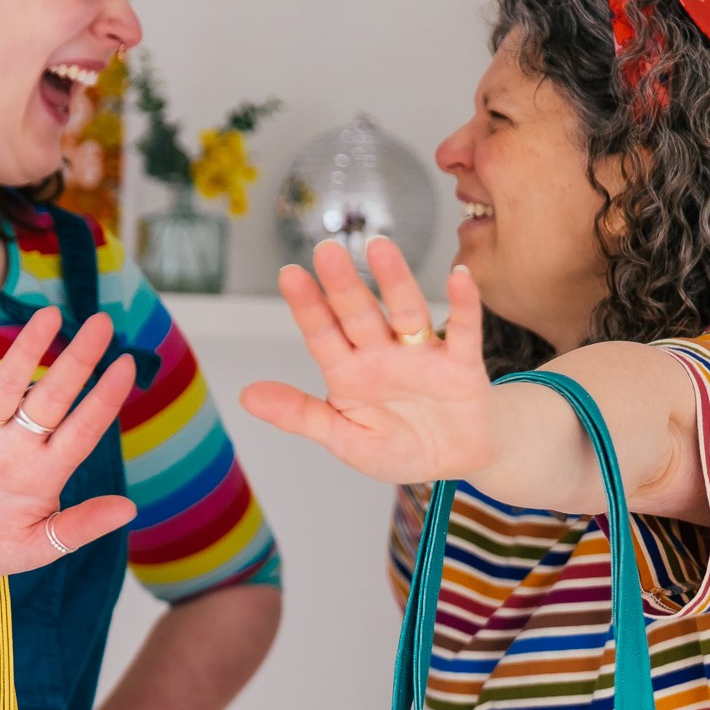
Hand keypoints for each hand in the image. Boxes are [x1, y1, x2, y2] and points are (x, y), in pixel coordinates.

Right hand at [0, 308, 136, 575]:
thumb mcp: (33, 549)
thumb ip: (76, 529)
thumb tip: (130, 509)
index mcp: (43, 474)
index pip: (82, 430)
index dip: (103, 400)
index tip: (127, 364)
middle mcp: (15, 445)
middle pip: (50, 398)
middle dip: (76, 362)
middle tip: (102, 322)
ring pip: (5, 387)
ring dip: (25, 353)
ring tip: (48, 315)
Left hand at [242, 238, 500, 485]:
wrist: (454, 461)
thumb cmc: (396, 447)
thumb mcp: (344, 439)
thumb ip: (300, 416)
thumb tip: (246, 396)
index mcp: (348, 373)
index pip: (322, 334)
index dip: (307, 307)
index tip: (289, 275)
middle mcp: (382, 355)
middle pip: (359, 314)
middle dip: (343, 285)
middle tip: (327, 250)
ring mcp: (421, 355)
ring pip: (406, 312)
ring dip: (394, 281)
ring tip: (378, 248)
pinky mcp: (461, 365)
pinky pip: (463, 331)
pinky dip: (463, 305)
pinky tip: (458, 278)